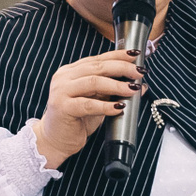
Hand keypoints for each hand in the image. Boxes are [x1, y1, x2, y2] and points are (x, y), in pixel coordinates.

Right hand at [32, 48, 142, 167]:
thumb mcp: (98, 102)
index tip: (135, 54)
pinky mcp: (62, 107)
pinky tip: (119, 107)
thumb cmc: (76, 121)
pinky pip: (88, 104)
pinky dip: (105, 106)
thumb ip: (114, 91)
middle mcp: (64, 77)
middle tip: (139, 72)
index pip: (97, 59)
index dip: (118, 55)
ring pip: (93, 82)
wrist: (55, 141)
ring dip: (116, 85)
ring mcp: (61, 91)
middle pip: (97, 67)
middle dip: (121, 67)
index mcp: (71, 72)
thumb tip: (141, 85)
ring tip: (133, 88)